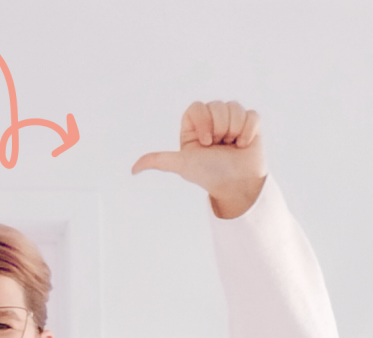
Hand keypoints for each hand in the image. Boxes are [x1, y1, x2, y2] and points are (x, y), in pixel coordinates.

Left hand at [131, 100, 267, 217]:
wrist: (235, 184)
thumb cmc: (207, 174)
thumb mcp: (182, 165)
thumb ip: (159, 160)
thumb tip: (133, 170)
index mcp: (193, 127)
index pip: (196, 107)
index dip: (204, 122)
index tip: (206, 142)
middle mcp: (211, 120)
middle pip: (217, 105)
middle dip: (220, 128)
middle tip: (219, 146)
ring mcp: (231, 119)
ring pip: (234, 107)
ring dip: (234, 130)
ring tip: (231, 146)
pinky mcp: (250, 121)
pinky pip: (251, 115)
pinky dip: (248, 132)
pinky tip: (243, 144)